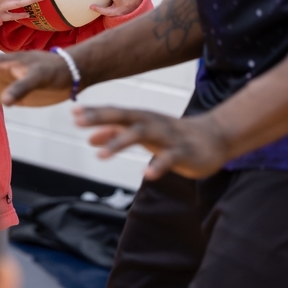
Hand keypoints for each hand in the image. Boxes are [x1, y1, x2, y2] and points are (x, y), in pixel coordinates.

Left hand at [73, 107, 229, 180]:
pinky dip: (157, 166)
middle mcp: (152, 122)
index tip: (72, 113)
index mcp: (141, 117)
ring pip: (142, 134)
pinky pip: (169, 159)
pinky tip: (145, 175)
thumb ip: (117, 134)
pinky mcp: (183, 153)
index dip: (94, 112)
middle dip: (101, 118)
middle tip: (78, 123)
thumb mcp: (142, 133)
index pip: (114, 112)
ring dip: (121, 142)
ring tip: (102, 155)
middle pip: (124, 116)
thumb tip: (90, 139)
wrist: (214, 138)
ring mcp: (168, 136)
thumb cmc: (171, 134)